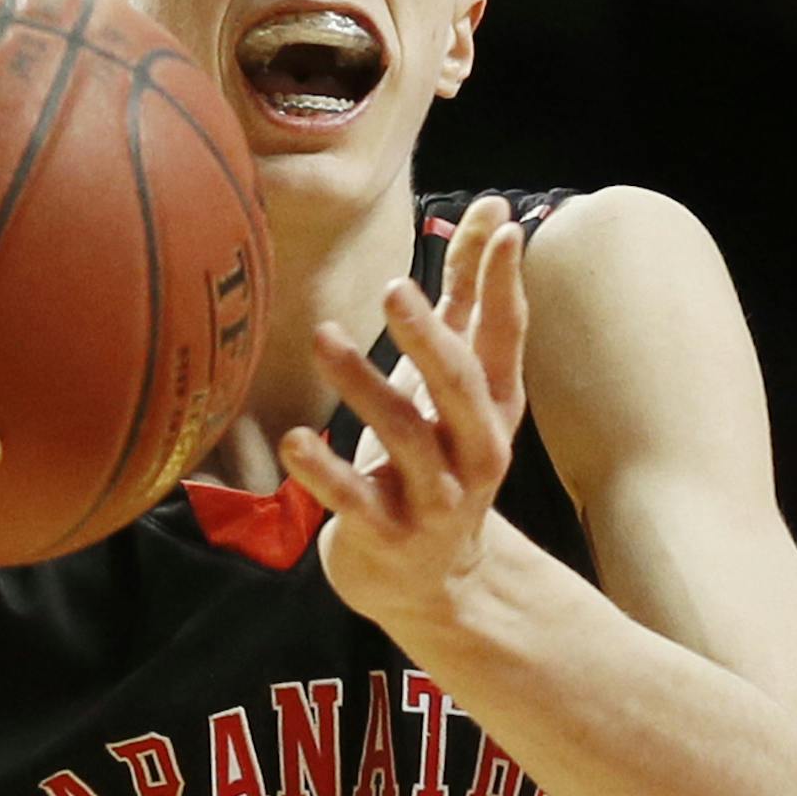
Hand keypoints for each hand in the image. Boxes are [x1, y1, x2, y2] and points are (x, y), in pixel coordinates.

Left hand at [278, 195, 529, 624]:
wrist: (434, 580)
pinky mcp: (388, 534)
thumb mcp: (455, 386)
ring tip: (321, 338)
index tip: (503, 226)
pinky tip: (292, 442)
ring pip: (404, 437)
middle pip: (459, 387)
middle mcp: (474, 449)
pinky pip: (354, 500)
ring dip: (362, 387)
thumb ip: (470, 303)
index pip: (503, 336)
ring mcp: (435, 496)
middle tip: (393, 288)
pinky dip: (322, 473)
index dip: (504, 284)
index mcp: (492, 405)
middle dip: (428, 338)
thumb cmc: (435, 457)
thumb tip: (496, 214)